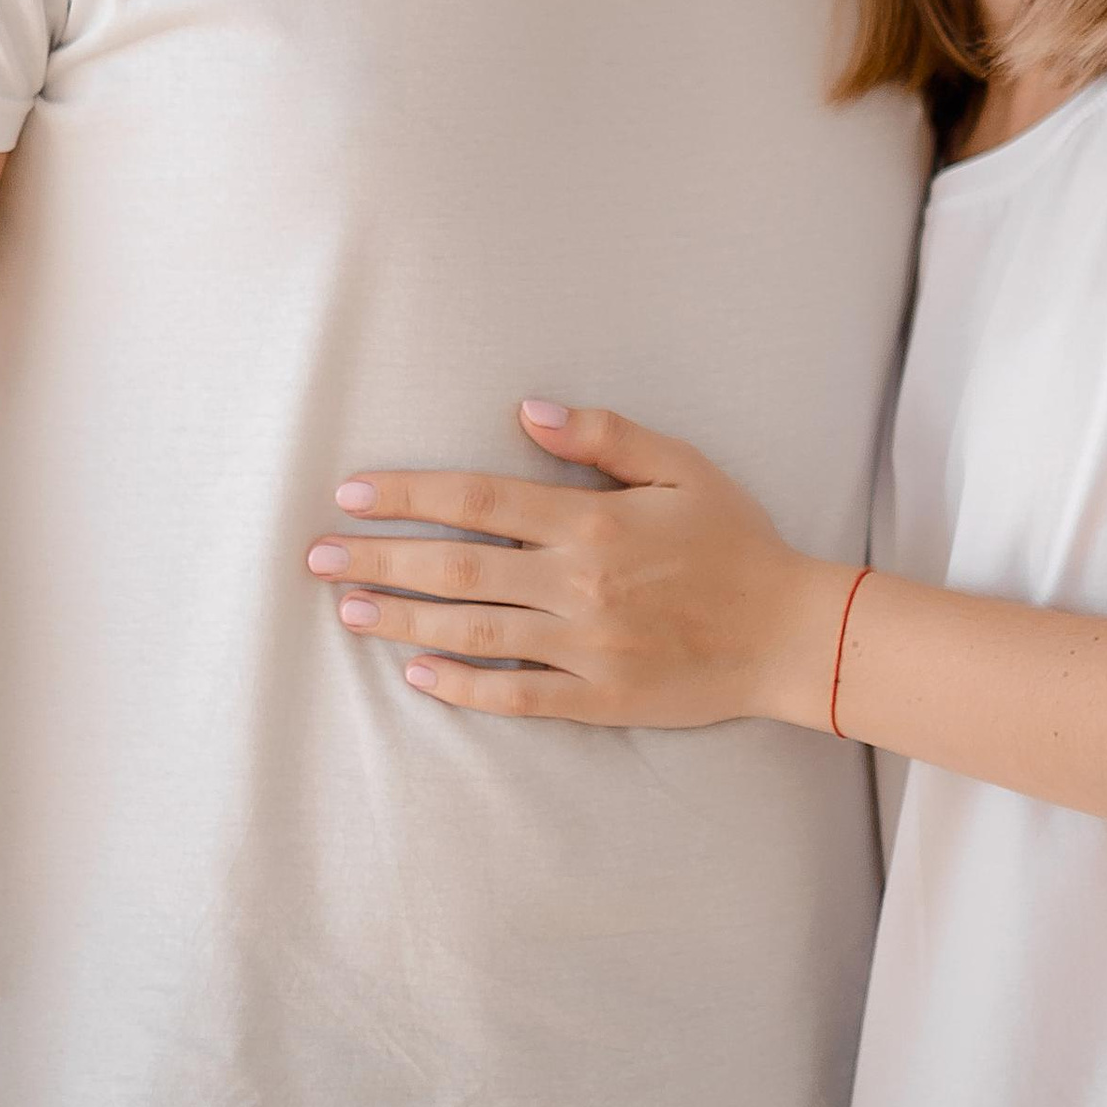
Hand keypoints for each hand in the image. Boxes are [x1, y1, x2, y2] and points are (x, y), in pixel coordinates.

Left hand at [310, 402, 843, 729]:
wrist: (791, 633)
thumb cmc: (735, 540)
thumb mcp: (682, 465)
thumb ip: (604, 434)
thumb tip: (525, 409)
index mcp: (593, 520)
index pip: (477, 499)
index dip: (407, 495)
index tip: (352, 494)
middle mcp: (579, 583)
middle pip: (456, 568)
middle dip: (378, 561)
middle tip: (315, 557)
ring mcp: (586, 646)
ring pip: (472, 632)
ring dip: (401, 621)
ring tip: (345, 610)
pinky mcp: (599, 697)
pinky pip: (516, 694)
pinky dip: (462, 686)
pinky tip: (416, 674)